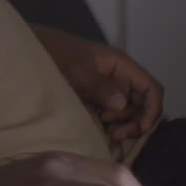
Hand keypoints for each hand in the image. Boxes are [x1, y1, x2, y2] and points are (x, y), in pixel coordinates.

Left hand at [31, 25, 163, 141]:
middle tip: (117, 135)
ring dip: (122, 124)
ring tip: (105, 128)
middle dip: (135, 121)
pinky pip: (113, 113)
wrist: (33, 50)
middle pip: (143, 104)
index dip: (153, 110)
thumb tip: (121, 104)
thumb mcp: (77, 69)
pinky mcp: (97, 98)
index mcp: (121, 65)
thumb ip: (99, 85)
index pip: (151, 88)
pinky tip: (99, 126)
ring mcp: (109, 88)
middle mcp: (120, 77)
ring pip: (129, 112)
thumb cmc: (56, 53)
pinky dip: (110, 123)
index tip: (140, 129)